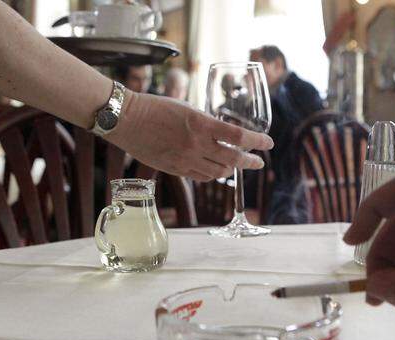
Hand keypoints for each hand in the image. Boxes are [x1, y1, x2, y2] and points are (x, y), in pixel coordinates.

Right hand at [101, 92, 273, 181]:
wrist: (126, 120)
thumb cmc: (155, 107)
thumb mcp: (187, 108)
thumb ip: (206, 122)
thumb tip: (223, 133)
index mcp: (201, 125)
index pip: (239, 137)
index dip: (257, 142)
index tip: (268, 144)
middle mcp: (196, 145)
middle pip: (233, 160)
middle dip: (250, 162)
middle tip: (258, 162)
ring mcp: (185, 160)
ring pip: (218, 172)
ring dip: (231, 169)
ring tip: (237, 165)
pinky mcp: (175, 169)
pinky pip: (201, 177)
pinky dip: (212, 174)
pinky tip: (215, 170)